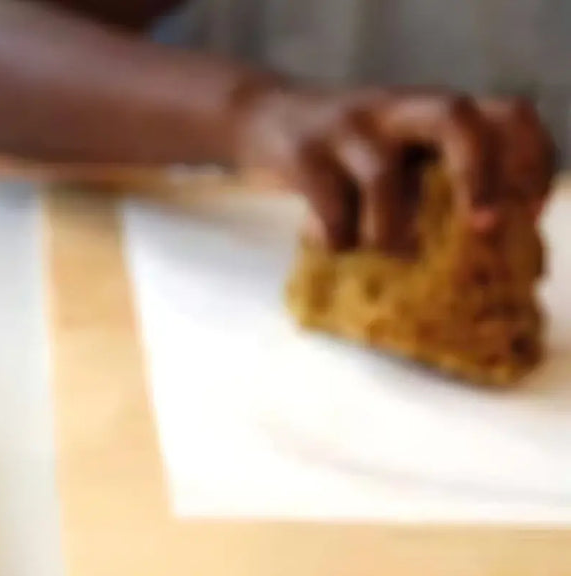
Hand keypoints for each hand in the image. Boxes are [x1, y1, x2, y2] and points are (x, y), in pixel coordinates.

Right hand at [231, 84, 555, 252]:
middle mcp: (397, 107)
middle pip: (456, 120)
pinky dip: (338, 239)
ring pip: (383, 178)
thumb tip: (476, 248)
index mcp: (433, 109)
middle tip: (480, 227)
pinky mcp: (302, 152)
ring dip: (388, 232)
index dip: (528, 162)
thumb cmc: (347, 151)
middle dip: (476, 177)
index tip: (523, 214)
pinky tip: (332, 243)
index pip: (506, 116)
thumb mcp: (399, 149)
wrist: (262, 115)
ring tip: (382, 252)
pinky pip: (330, 206)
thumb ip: (434, 180)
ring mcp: (348, 126)